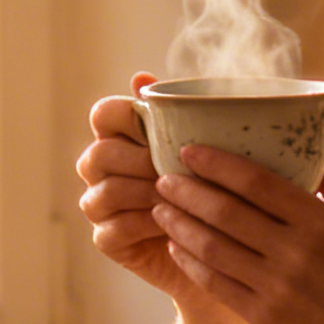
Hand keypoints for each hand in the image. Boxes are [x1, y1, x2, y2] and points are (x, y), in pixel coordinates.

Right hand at [76, 72, 232, 318]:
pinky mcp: (107, 239)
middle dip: (140, 161)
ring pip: (105, 191)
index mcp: (120, 136)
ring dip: (146, 194)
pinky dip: (147, 225)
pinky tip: (175, 225)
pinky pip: (115, 228)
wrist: (224, 246)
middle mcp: (102, 168)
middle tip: (176, 169)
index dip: (126, 117)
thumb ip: (178, 114)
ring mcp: (100, 204)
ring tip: (181, 198)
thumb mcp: (206, 147)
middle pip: (99, 153)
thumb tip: (141, 77)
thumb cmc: (214, 186)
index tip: (161, 128)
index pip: (103, 114)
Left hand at [152, 146, 323, 323]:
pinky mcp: (265, 319)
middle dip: (187, 191)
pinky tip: (177, 247)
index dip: (216, 163)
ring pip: (212, 247)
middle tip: (163, 177)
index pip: (256, 182)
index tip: (189, 150)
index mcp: (322, 223)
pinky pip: (215, 284)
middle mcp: (296, 253)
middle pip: (225, 212)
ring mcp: (277, 288)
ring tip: (161, 208)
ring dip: (180, 224)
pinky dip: (191, 262)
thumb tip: (317, 146)